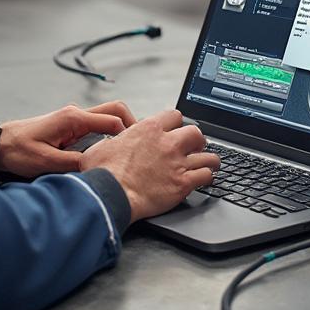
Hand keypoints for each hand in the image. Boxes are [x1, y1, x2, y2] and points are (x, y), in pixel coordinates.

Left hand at [0, 100, 136, 177]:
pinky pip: (97, 126)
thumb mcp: (47, 162)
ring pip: (107, 117)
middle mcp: (76, 114)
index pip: (112, 119)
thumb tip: (100, 168)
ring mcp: (74, 119)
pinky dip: (108, 135)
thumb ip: (76, 164)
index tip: (139, 148)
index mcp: (72, 118)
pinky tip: (109, 153)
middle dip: (131, 124)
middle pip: (114, 109)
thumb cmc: (18, 150)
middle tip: (140, 145)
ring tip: (127, 152)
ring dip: (119, 131)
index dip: (129, 133)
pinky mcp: (71, 126)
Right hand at [78, 110, 219, 221]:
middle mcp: (167, 143)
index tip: (175, 130)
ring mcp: (177, 163)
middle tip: (193, 147)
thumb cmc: (104, 172)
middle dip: (196, 140)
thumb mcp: (102, 146)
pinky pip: (206, 175)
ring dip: (207, 159)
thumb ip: (112, 141)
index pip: (174, 116)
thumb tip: (108, 144)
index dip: (176, 124)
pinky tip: (204, 179)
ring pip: (207, 155)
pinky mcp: (183, 183)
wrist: (111, 194)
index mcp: (148, 129)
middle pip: (195, 132)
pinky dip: (207, 177)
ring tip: (207, 163)